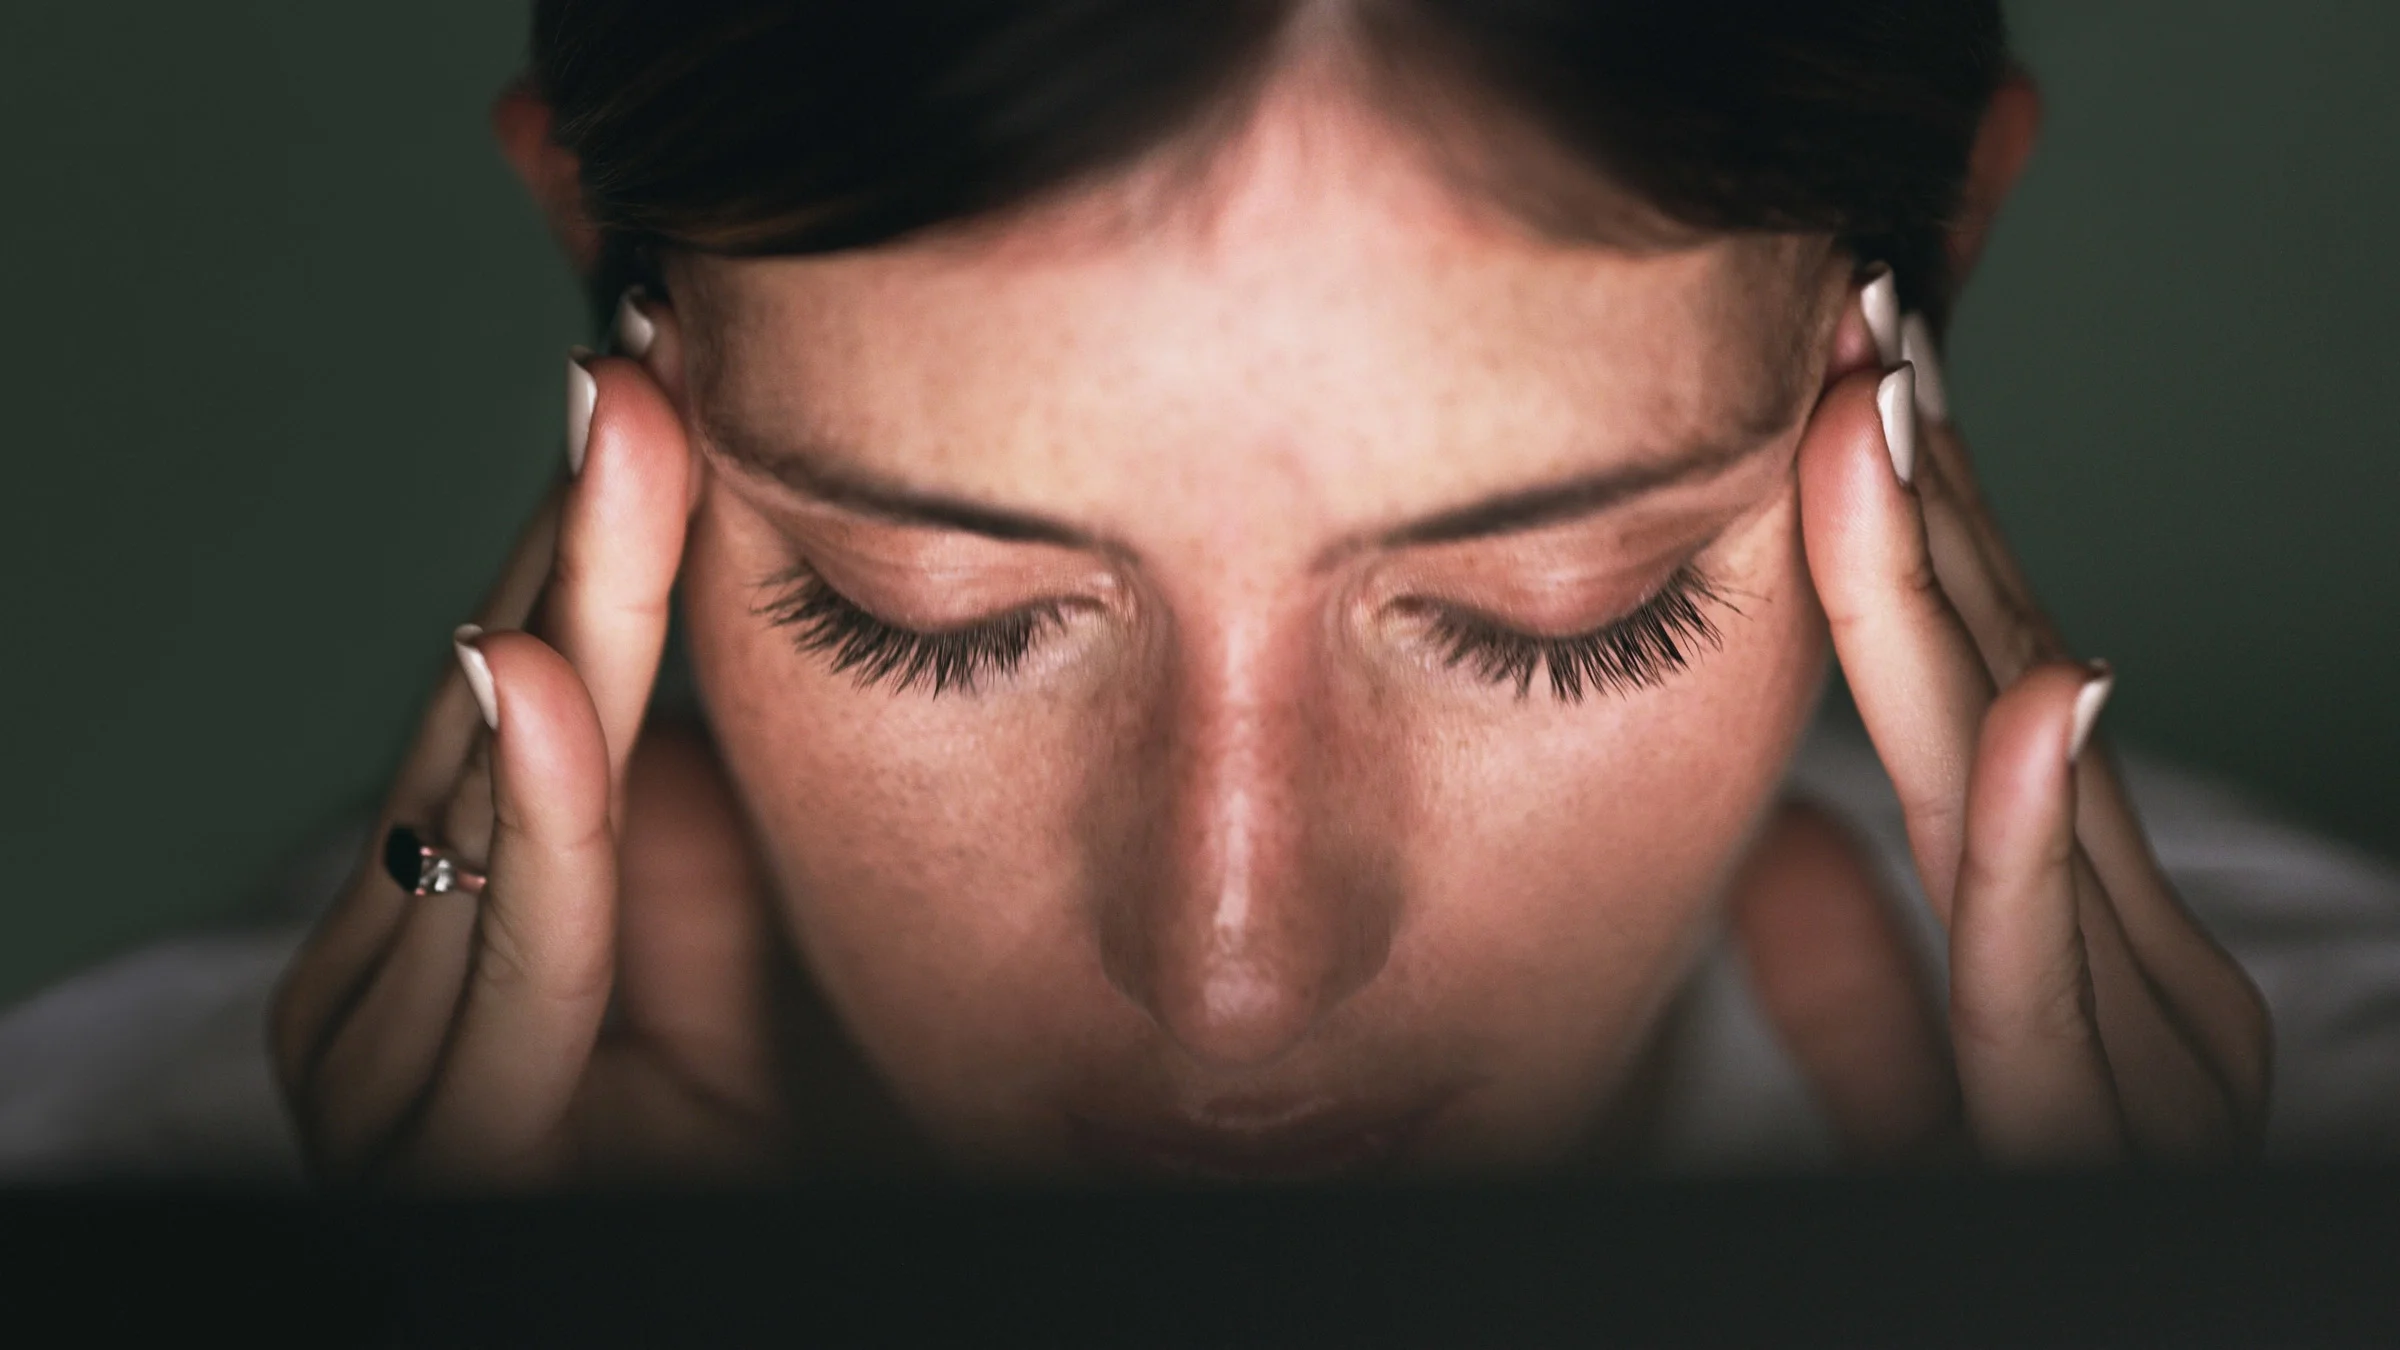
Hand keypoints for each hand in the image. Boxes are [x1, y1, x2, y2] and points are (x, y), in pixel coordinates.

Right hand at [271, 320, 787, 1185]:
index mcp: (440, 900)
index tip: (653, 368)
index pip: (519, 679)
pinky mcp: (447, 1143)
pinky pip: (517, 947)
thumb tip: (631, 629)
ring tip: (621, 440)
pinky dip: (537, 811)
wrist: (731, 1260)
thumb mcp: (711, 905)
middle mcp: (389, 965)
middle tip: (640, 358)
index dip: (588, 530)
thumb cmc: (738, 1100)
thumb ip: (664, 787)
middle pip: (500, 708)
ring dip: (567, 609)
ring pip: (493, 800)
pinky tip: (531, 674)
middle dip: (583, 530)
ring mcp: (391, 1059)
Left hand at [1743, 282, 2270, 1165]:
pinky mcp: (2112, 1134)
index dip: (1921, 546)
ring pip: (2029, 793)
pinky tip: (2031, 689)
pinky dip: (2032, 829)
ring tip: (1891, 433)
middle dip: (1934, 517)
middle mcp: (2136, 970)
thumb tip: (1784, 854)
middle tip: (1866, 329)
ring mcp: (2148, 1048)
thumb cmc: (2007, 1227)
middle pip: (2014, 702)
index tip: (1853, 389)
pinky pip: (2050, 975)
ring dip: (1964, 605)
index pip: (1986, 703)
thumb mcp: (1931, 1106)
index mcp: (2084, 947)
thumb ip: (1873, 989)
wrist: (2058, 1337)